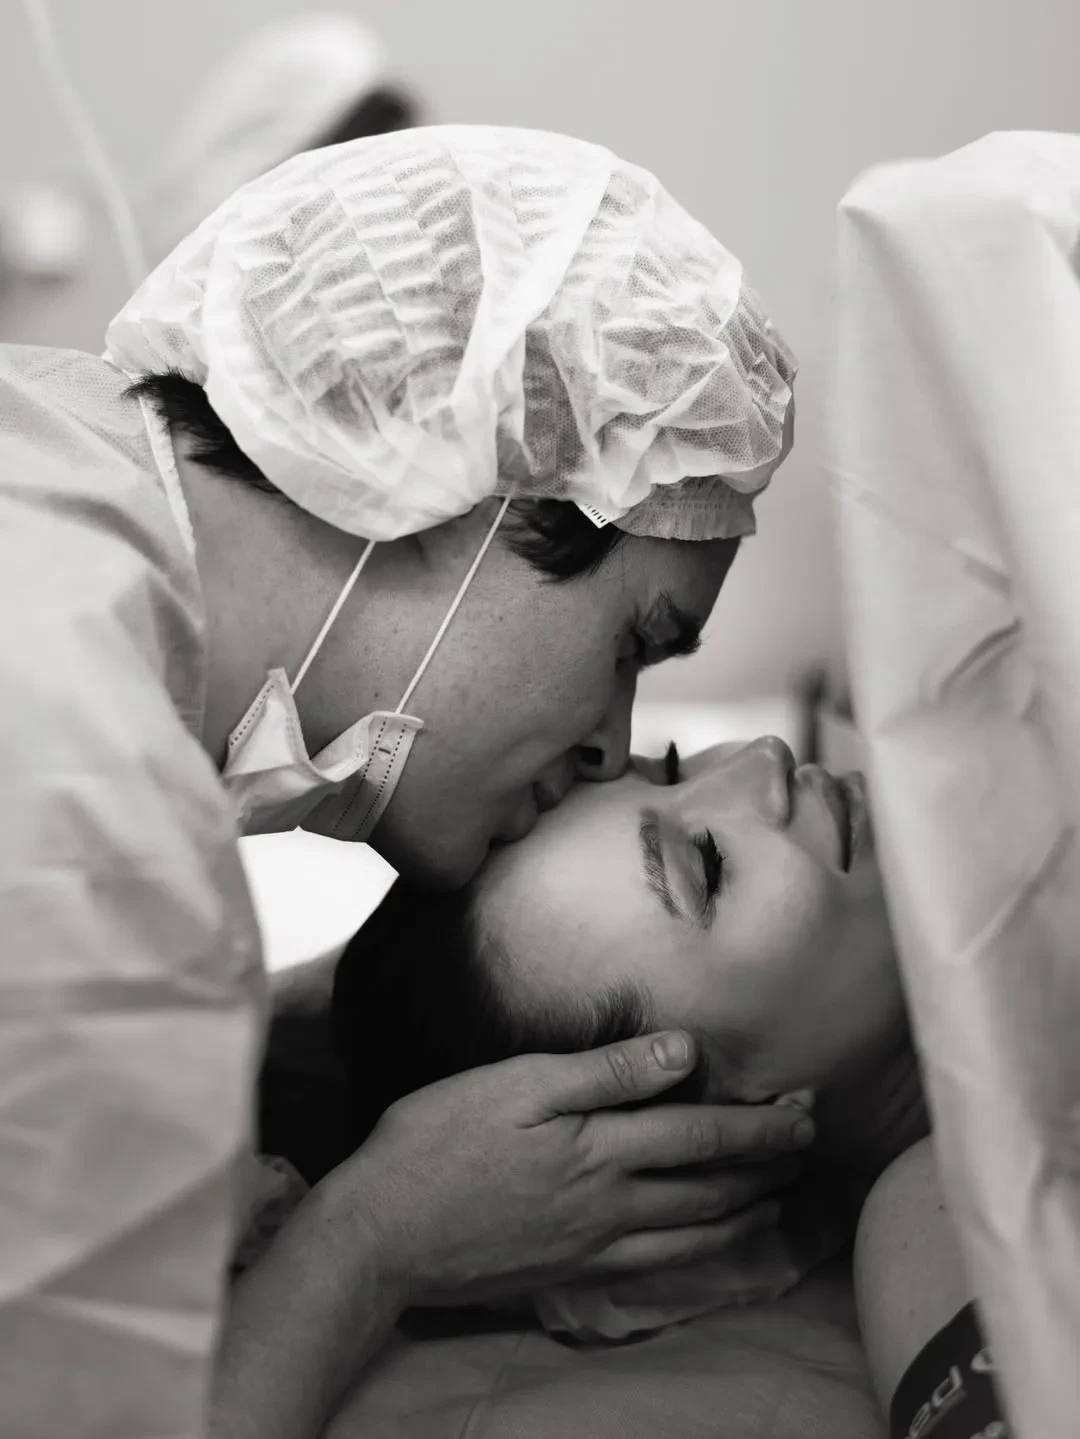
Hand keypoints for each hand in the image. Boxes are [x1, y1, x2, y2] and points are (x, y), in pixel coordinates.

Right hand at [318, 1030, 813, 1305]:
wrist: (383, 1235)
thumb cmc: (439, 1143)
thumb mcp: (517, 1085)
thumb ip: (604, 1071)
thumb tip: (680, 1051)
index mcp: (599, 1149)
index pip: (701, 1135)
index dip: (757, 1123)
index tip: (801, 1110)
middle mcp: (610, 1205)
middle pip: (709, 1186)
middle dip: (765, 1164)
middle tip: (806, 1145)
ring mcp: (593, 1247)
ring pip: (693, 1235)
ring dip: (744, 1212)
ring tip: (777, 1197)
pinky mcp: (570, 1273)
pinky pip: (657, 1268)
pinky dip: (699, 1255)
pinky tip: (704, 1247)